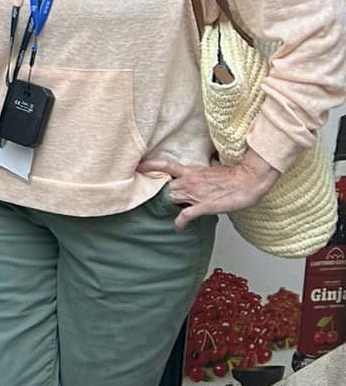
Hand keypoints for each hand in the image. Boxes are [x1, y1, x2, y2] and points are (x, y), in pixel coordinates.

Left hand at [138, 148, 280, 229]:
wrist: (248, 181)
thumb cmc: (234, 174)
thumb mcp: (216, 165)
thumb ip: (208, 163)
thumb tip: (210, 159)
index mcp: (190, 170)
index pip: (165, 165)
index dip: (149, 166)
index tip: (137, 167)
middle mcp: (189, 180)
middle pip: (165, 185)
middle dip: (157, 191)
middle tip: (151, 195)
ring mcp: (195, 193)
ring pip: (172, 198)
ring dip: (168, 204)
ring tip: (162, 210)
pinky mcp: (204, 206)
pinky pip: (186, 215)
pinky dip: (180, 222)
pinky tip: (178, 227)